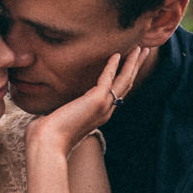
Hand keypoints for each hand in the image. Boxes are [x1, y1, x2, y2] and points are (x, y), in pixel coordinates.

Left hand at [27, 44, 146, 159]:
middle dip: (136, 66)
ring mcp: (103, 107)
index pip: (118, 92)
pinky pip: (108, 79)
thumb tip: (49, 106)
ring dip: (133, 63)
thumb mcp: (59, 119)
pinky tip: (117, 53)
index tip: (129, 63)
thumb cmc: (48, 135)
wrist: (48, 144)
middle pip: (126, 84)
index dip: (126, 76)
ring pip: (124, 81)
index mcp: (99, 115)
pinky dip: (113, 66)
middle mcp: (105, 111)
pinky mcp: (96, 101)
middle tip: (144, 51)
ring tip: (141, 48)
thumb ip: (62, 110)